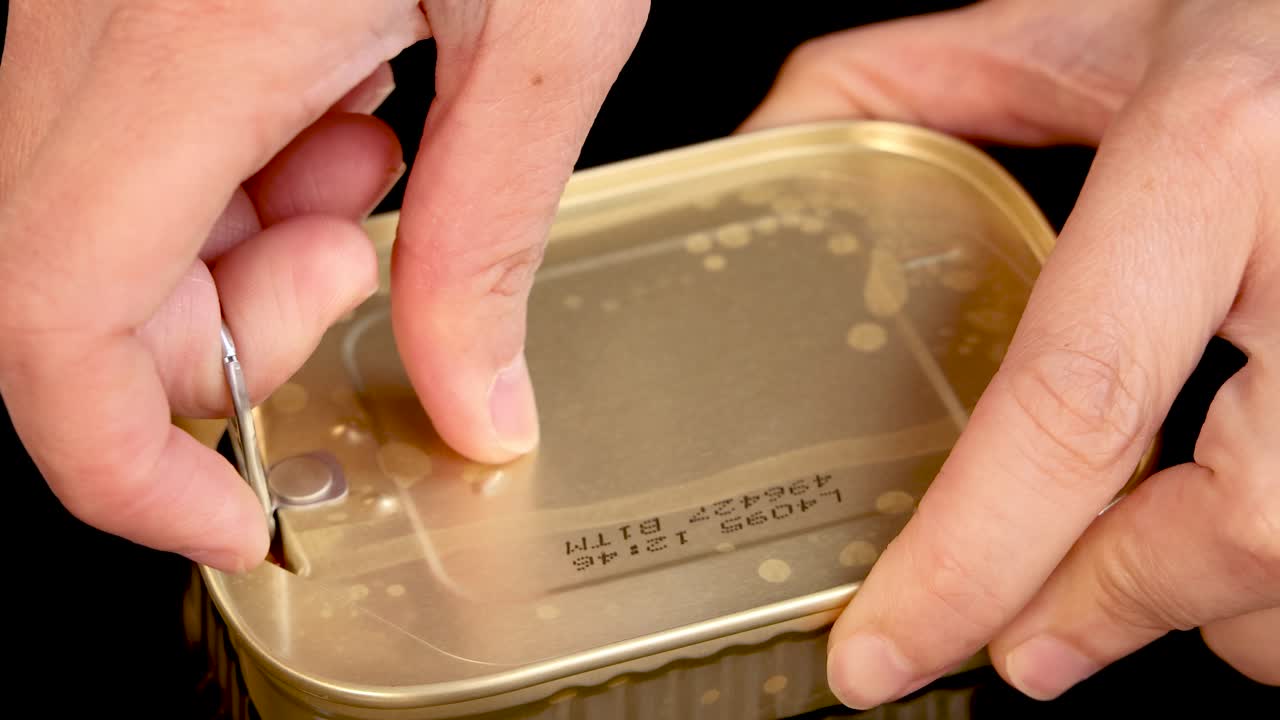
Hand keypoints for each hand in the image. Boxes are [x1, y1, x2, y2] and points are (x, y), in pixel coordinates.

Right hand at [0, 1, 646, 570]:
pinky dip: (229, 177)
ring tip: (370, 160)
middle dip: (233, 335)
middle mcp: (93, 16)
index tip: (237, 518)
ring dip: (239, 249)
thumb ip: (488, 231)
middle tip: (357, 267)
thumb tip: (477, 406)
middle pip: (76, 289)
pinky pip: (127, 140)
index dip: (127, 466)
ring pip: (98, 219)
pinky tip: (333, 108)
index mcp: (188, 42)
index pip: (56, 317)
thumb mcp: (542, 30)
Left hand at [740, 0, 1279, 703]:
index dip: (972, 557)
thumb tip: (769, 143)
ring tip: (1106, 592)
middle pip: (1239, 523)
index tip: (886, 646)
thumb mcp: (1076, 22)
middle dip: (1103, 611)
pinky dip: (1272, 585)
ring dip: (1202, 610)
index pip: (1078, 400)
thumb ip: (911, 78)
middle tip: (1008, 646)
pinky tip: (1214, 553)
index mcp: (1218, 151)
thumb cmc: (1246, 9)